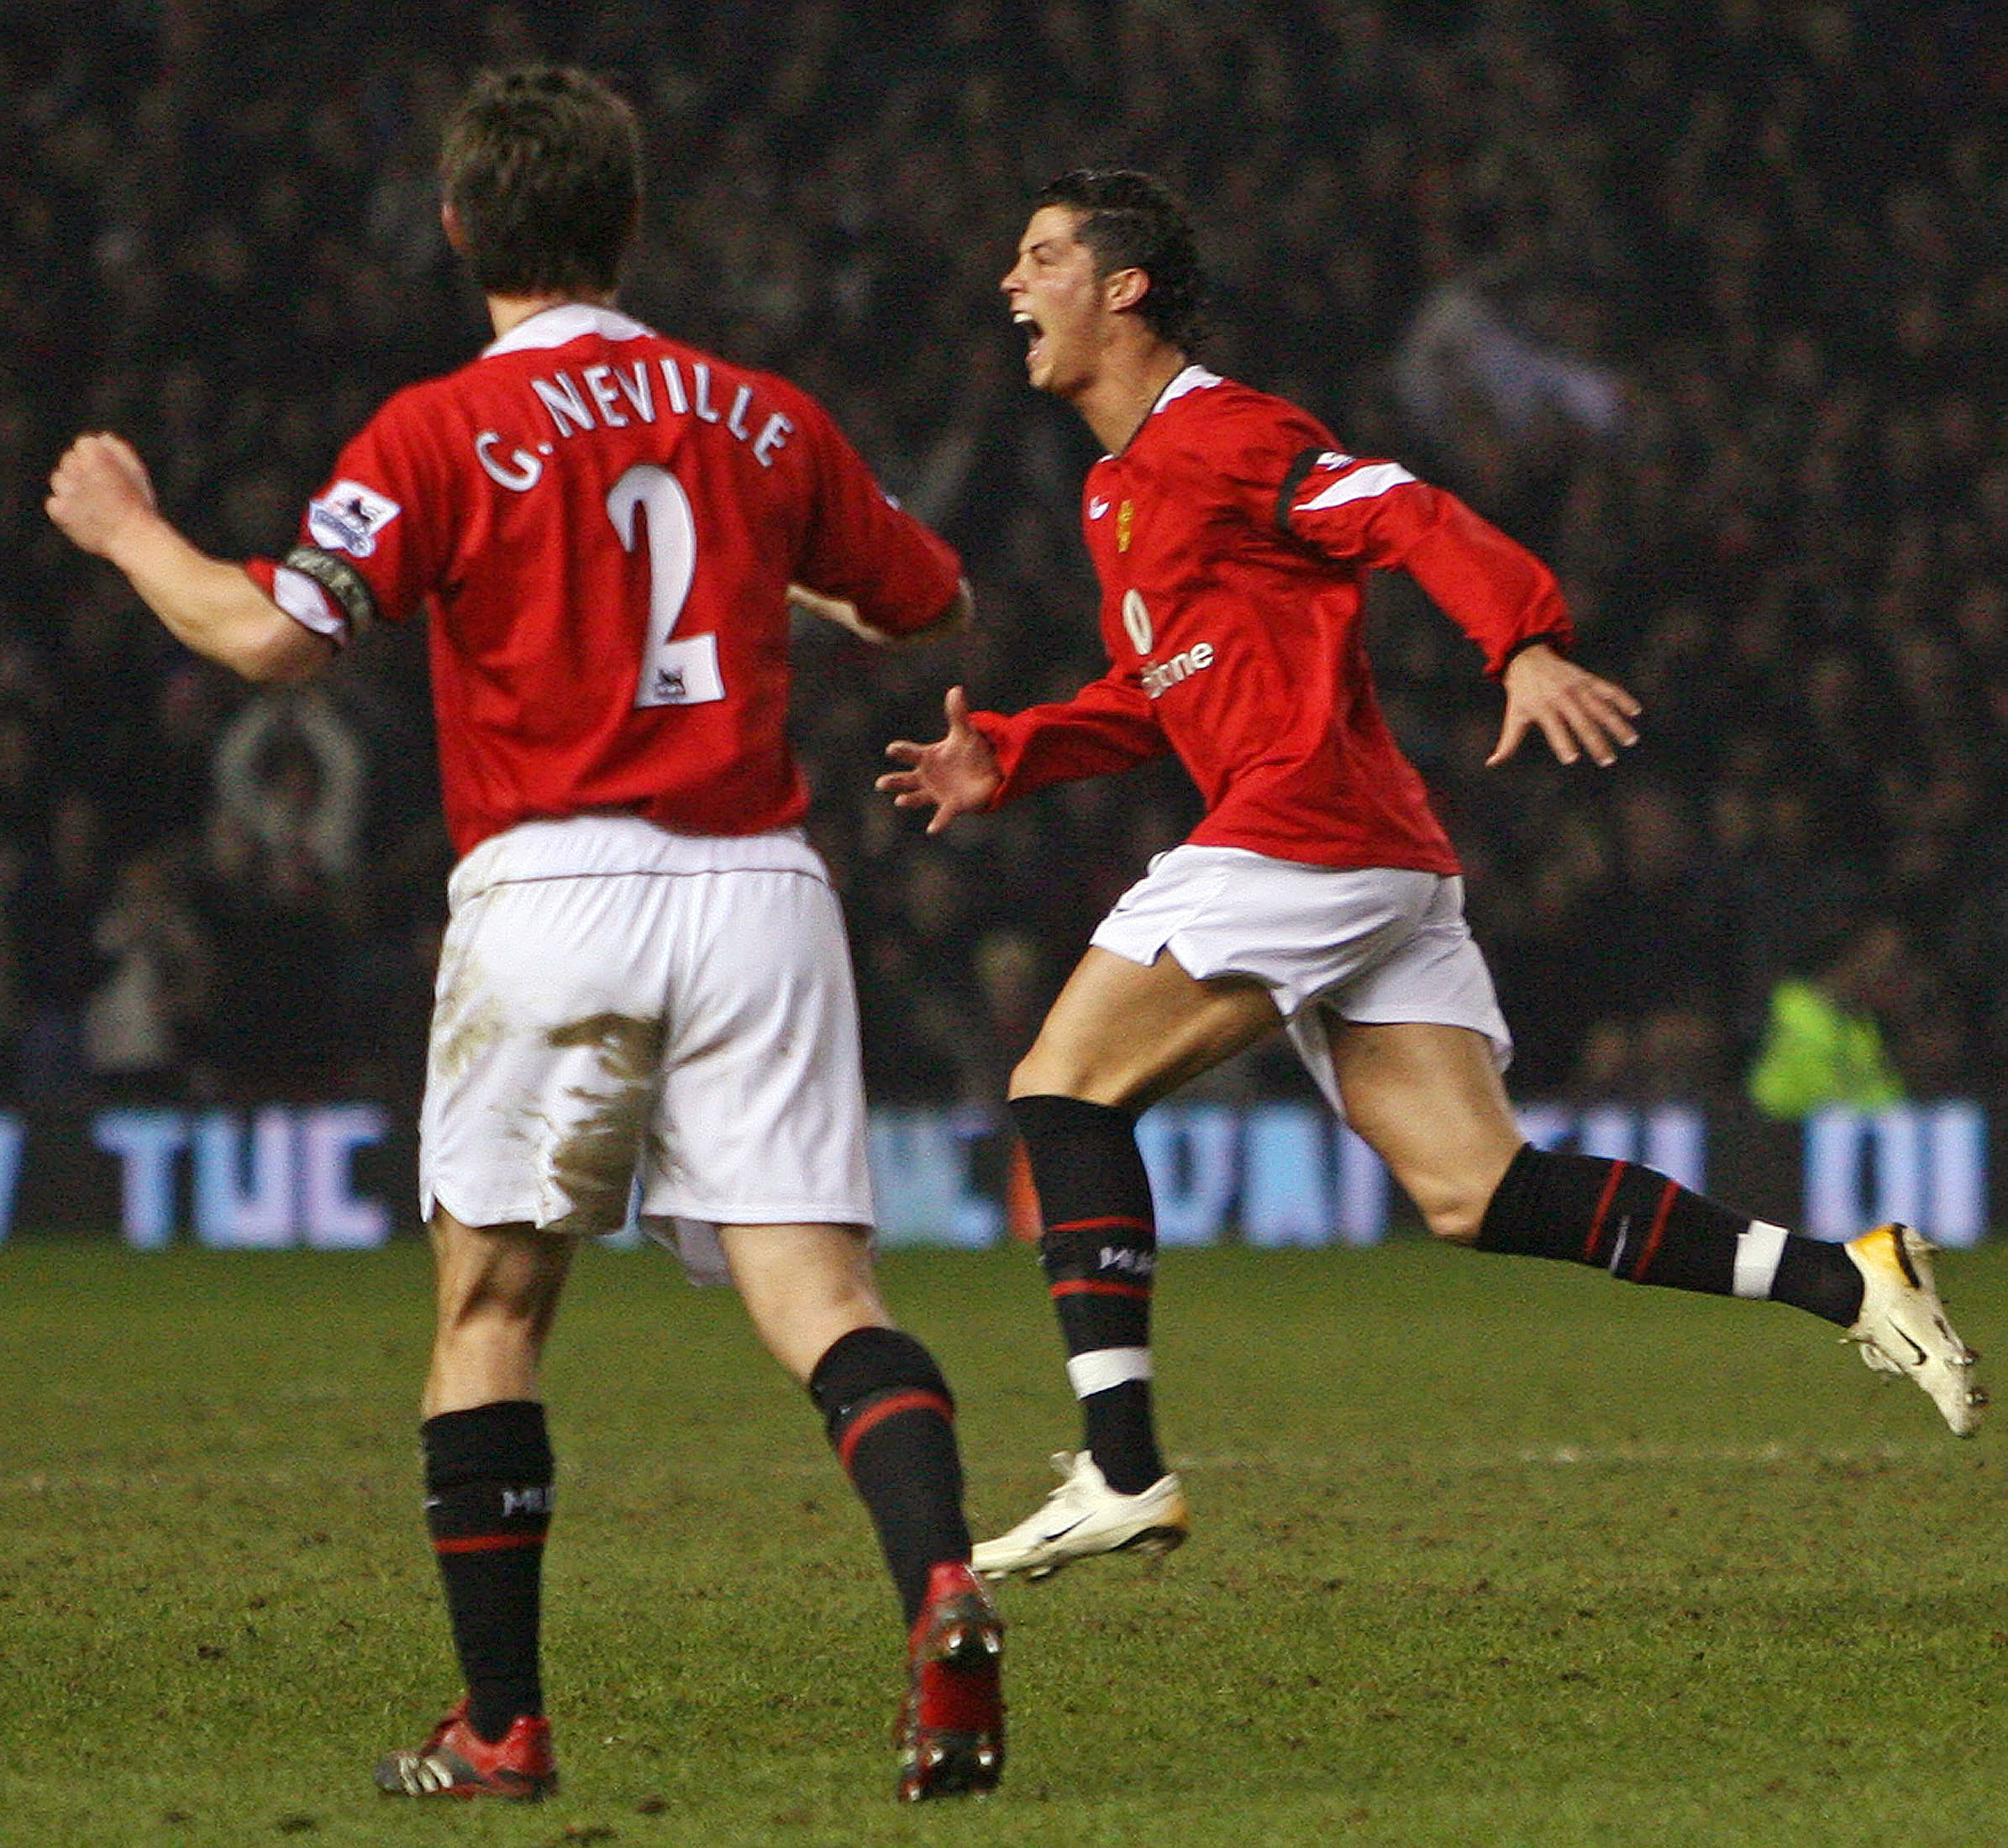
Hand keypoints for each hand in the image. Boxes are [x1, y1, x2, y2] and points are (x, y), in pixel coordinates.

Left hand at [46, 432, 159, 559]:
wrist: (134, 539)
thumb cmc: (139, 505)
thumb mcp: (137, 473)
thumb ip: (119, 451)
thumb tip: (102, 438)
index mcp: (96, 455)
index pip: (84, 444)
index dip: (97, 459)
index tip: (109, 473)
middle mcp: (77, 468)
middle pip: (69, 461)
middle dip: (82, 472)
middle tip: (102, 492)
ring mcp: (66, 490)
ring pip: (59, 480)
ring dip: (72, 489)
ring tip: (93, 505)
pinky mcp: (59, 510)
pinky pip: (54, 503)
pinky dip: (65, 510)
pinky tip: (83, 517)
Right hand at [877, 686, 1001, 833]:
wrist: (985, 772)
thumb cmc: (969, 751)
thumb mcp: (964, 733)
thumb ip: (957, 714)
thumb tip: (956, 689)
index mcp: (927, 757)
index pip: (910, 753)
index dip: (901, 751)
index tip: (892, 749)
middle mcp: (927, 776)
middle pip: (905, 779)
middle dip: (894, 781)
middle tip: (881, 784)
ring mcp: (936, 792)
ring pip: (917, 797)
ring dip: (908, 800)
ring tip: (900, 801)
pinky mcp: (951, 805)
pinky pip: (942, 815)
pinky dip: (938, 822)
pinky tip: (932, 829)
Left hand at [1488, 642, 1640, 767]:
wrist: (1527, 657)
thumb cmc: (1521, 693)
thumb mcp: (1513, 716)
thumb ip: (1507, 743)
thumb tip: (1492, 763)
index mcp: (1543, 708)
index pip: (1554, 730)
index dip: (1562, 744)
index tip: (1572, 759)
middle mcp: (1562, 697)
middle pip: (1582, 722)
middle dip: (1595, 741)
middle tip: (1607, 760)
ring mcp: (1577, 687)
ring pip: (1600, 707)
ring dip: (1616, 723)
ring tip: (1630, 740)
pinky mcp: (1587, 678)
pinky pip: (1608, 689)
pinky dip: (1622, 698)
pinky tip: (1635, 711)